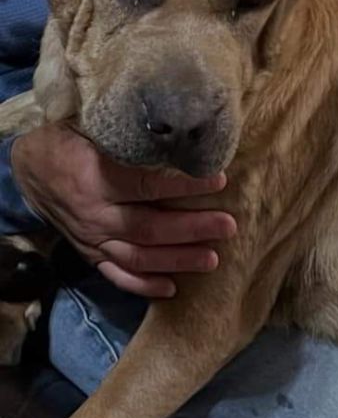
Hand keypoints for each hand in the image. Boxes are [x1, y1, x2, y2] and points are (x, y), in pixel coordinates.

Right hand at [11, 125, 236, 298]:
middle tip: (227, 226)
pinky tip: (172, 288)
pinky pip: (117, 276)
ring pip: (138, 257)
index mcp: (94, 178)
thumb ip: (129, 136)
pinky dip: (143, 286)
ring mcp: (92, 239)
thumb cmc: (70, 141)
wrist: (29, 170)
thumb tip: (180, 132)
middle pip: (148, 228)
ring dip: (177, 260)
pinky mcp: (90, 254)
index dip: (185, 185)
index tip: (219, 181)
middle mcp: (94, 214)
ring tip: (212, 260)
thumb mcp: (93, 128)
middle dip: (192, 229)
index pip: (146, 185)